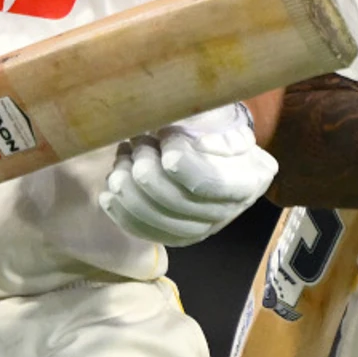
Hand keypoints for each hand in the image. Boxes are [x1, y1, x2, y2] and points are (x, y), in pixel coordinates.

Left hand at [99, 103, 276, 245]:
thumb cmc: (224, 131)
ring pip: (156, 219)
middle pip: (177, 202)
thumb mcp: (230, 120)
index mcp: (247, 181)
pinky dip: (121, 211)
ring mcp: (200, 230)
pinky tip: (110, 190)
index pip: (209, 182)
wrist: (224, 158)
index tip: (166, 135)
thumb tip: (200, 145)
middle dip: (148, 169)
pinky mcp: (175, 236)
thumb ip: (217, 127)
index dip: (182, 163)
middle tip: (137, 142)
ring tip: (122, 158)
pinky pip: (144, 232)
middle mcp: (226, 212)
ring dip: (130, 188)